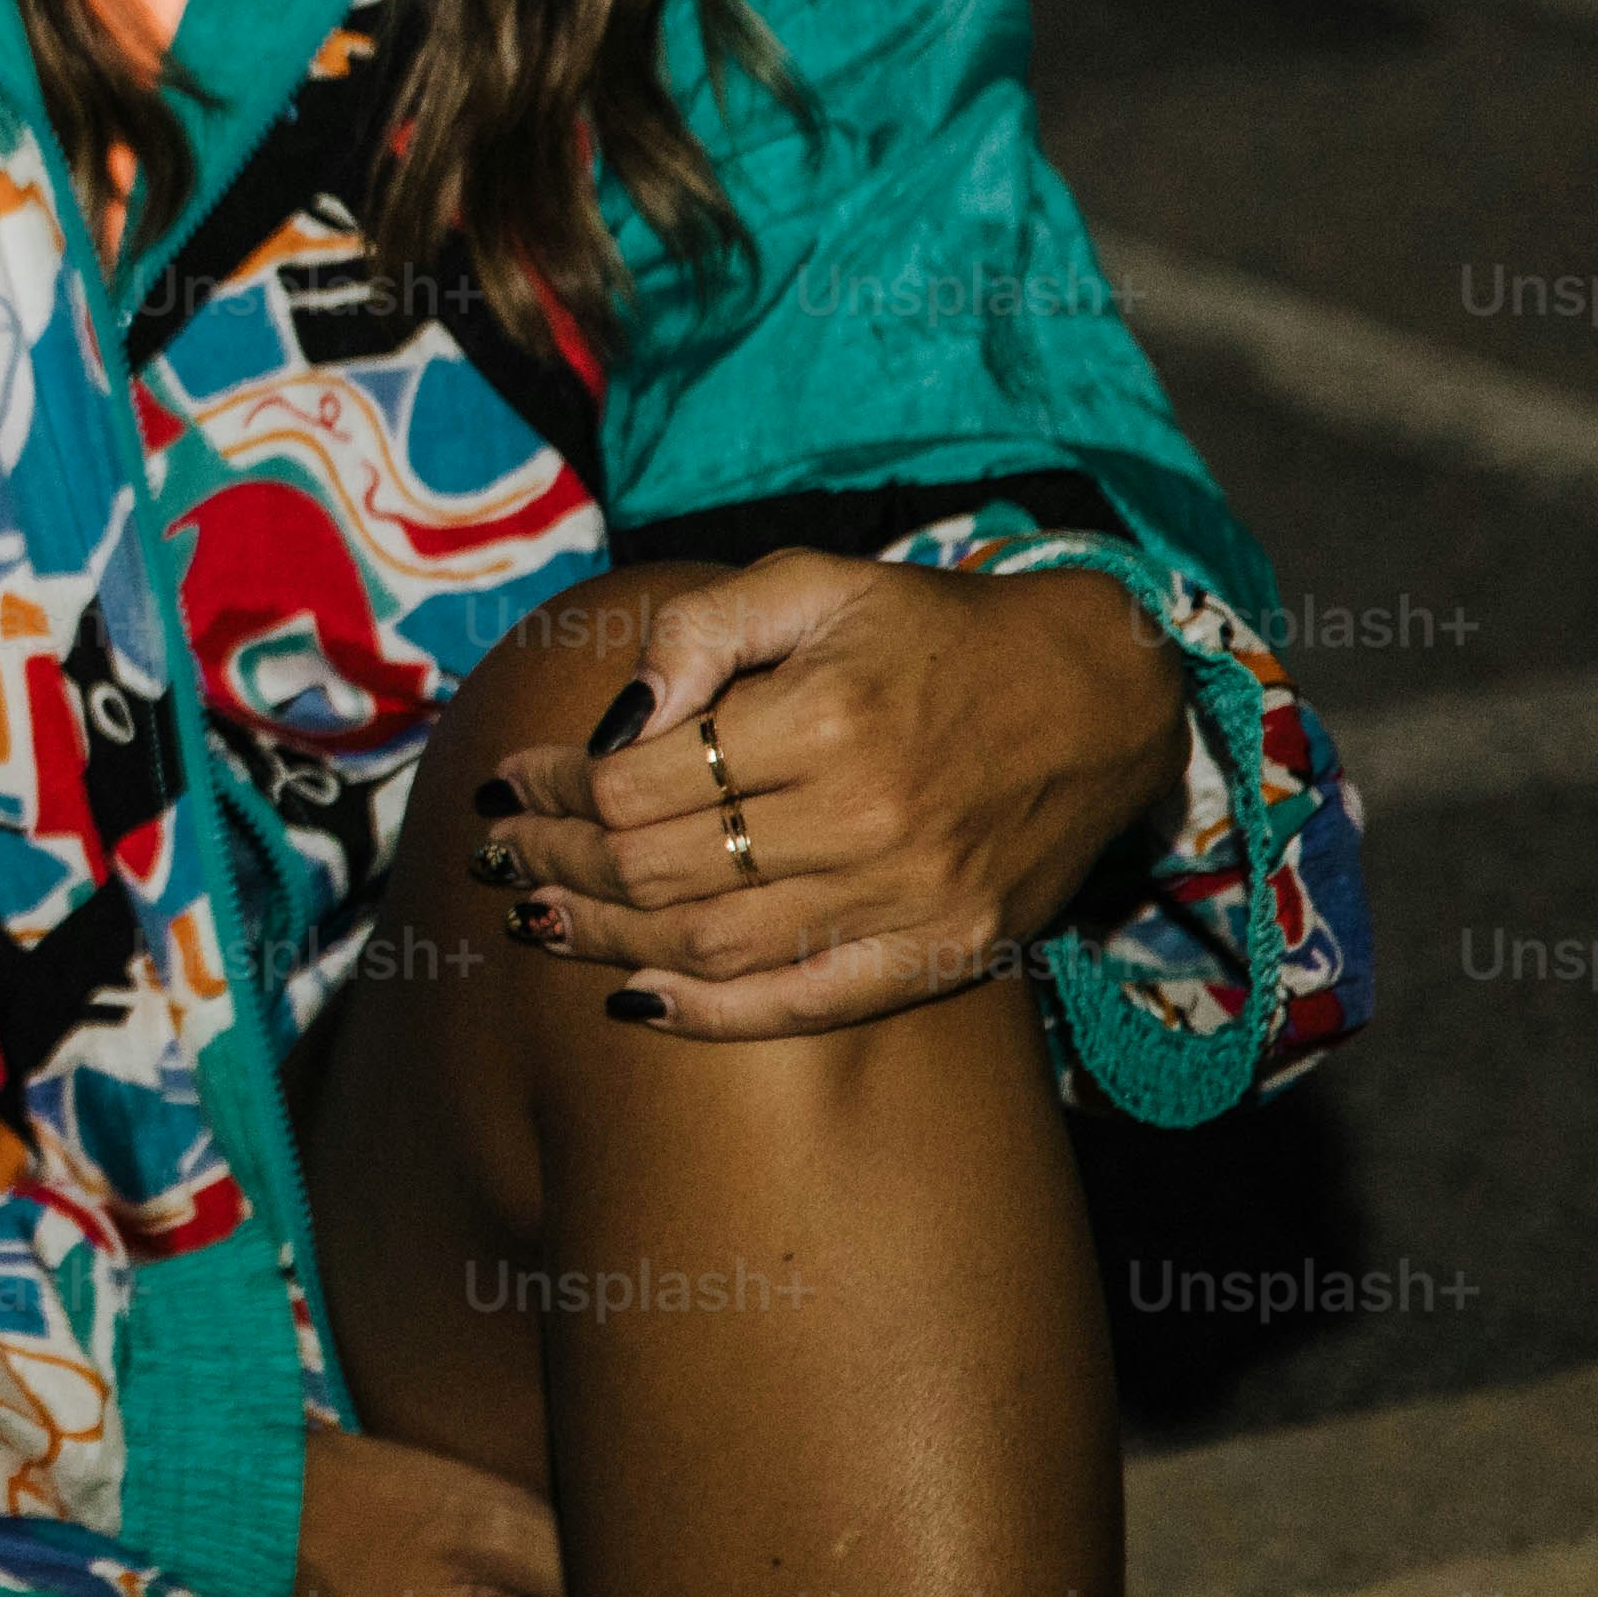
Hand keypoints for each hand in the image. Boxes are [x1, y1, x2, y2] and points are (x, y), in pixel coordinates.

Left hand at [488, 554, 1188, 1040]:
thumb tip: (615, 713)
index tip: (513, 776)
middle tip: (500, 854)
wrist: (1098, 697)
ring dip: (604, 939)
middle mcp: (862, 818)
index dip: (552, 785)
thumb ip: (703, 628)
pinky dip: (710, 1013)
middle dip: (557, 862)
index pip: (633, 780)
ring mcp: (907, 898)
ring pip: (712, 944)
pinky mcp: (947, 952)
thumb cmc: (935, 632)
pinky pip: (805, 1003)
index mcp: (821, 718)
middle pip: (657, 869)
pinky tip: (633, 1000)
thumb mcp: (817, 583)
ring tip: (536, 919)